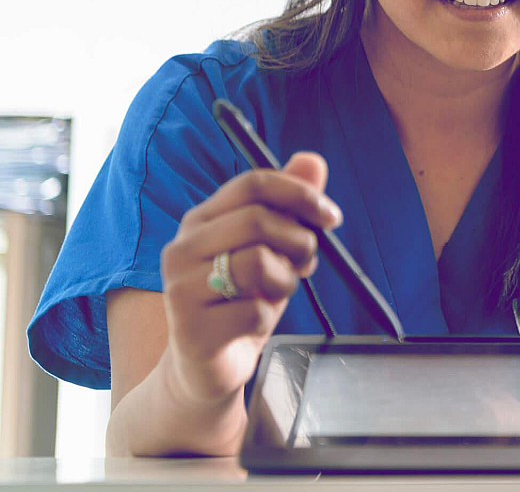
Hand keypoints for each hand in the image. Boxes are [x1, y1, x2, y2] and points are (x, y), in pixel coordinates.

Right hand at [159, 152, 341, 406]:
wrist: (205, 369)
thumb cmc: (242, 299)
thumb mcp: (272, 248)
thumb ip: (290, 205)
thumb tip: (313, 159)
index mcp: (202, 219)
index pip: (253, 183)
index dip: (300, 193)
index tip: (331, 217)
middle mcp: (183, 247)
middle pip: (258, 219)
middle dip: (299, 240)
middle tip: (306, 263)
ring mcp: (181, 289)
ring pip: (258, 262)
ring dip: (285, 281)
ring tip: (275, 293)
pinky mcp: (191, 331)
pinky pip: (254, 310)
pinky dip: (267, 318)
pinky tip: (253, 324)